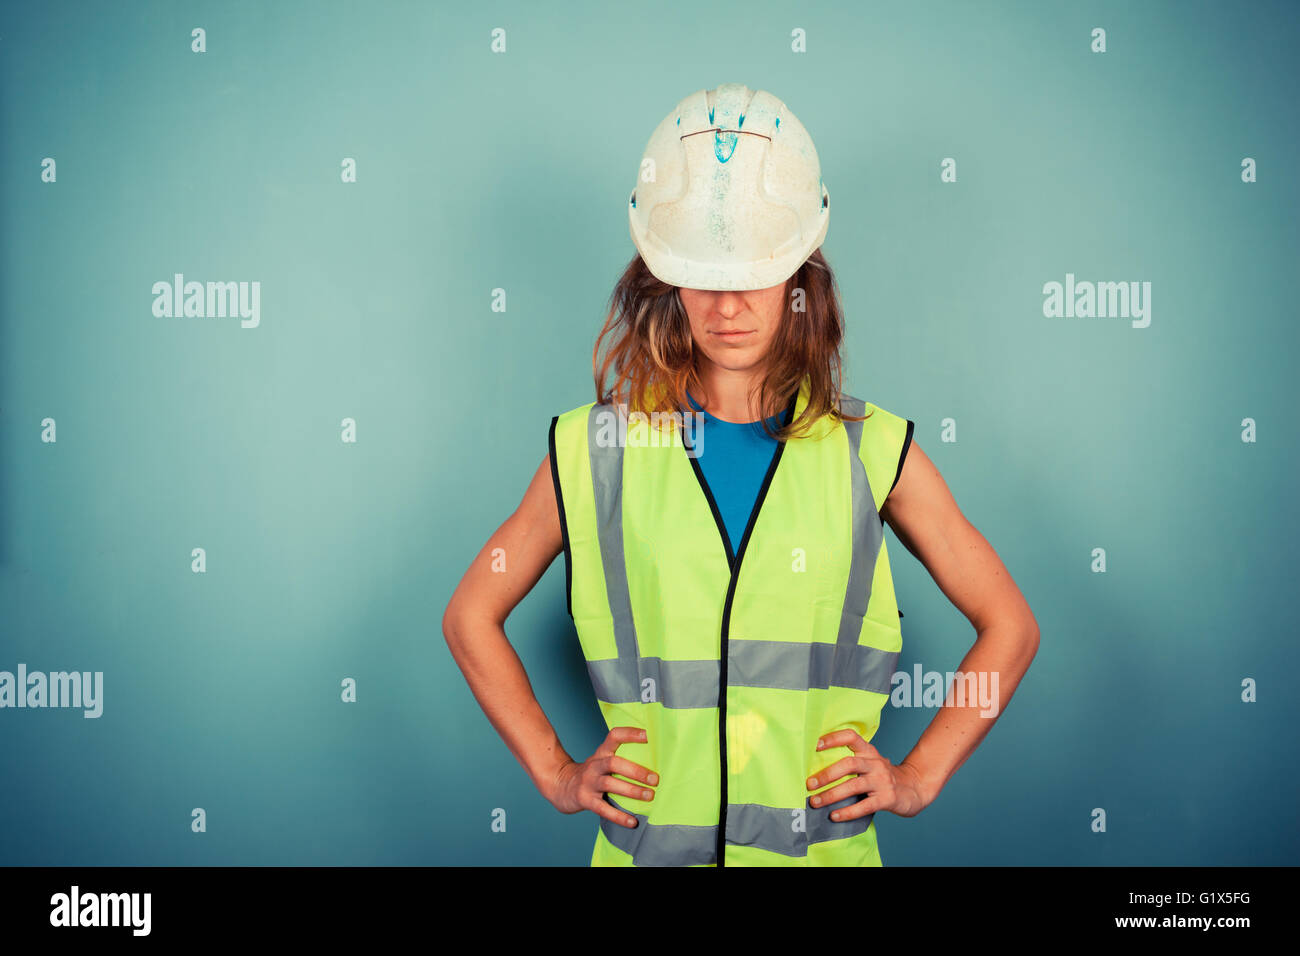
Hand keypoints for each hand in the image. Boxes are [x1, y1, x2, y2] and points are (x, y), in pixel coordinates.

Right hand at [545, 726, 657, 828]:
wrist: (560, 786)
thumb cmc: (592, 773)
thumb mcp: (602, 760)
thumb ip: (622, 758)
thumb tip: (656, 762)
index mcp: (601, 753)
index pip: (614, 736)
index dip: (630, 733)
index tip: (648, 735)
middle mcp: (594, 765)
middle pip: (614, 763)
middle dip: (636, 771)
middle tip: (655, 779)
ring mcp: (588, 782)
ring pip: (610, 784)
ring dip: (632, 791)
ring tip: (649, 796)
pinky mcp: (585, 800)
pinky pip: (603, 809)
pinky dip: (619, 816)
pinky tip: (632, 822)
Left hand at [806, 729, 927, 819]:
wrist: (915, 788)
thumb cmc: (883, 776)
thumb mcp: (871, 762)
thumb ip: (851, 761)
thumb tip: (816, 767)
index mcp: (869, 751)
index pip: (851, 737)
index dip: (833, 738)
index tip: (815, 745)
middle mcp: (875, 763)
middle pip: (849, 764)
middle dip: (827, 774)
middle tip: (810, 783)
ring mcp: (882, 781)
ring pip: (854, 786)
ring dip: (832, 794)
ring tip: (815, 802)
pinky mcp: (887, 799)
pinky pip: (865, 806)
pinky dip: (847, 812)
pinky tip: (834, 816)